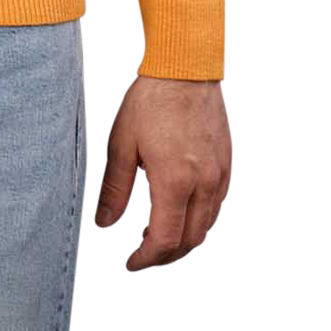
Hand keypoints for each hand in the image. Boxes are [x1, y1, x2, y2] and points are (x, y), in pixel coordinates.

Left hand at [94, 75, 230, 271]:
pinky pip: (216, 205)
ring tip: (159, 237)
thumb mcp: (122, 143)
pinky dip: (198, 219)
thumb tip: (104, 223)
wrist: (184, 68)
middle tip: (142, 254)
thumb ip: (114, 188)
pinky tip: (180, 212)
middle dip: (165, 255)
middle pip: (189, 240)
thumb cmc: (151, 101)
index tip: (130, 262)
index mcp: (175, 180)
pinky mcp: (226, 165)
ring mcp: (219, 174)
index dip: (146, 258)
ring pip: (205, 226)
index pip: (165, 240)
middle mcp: (203, 182)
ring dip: (183, 240)